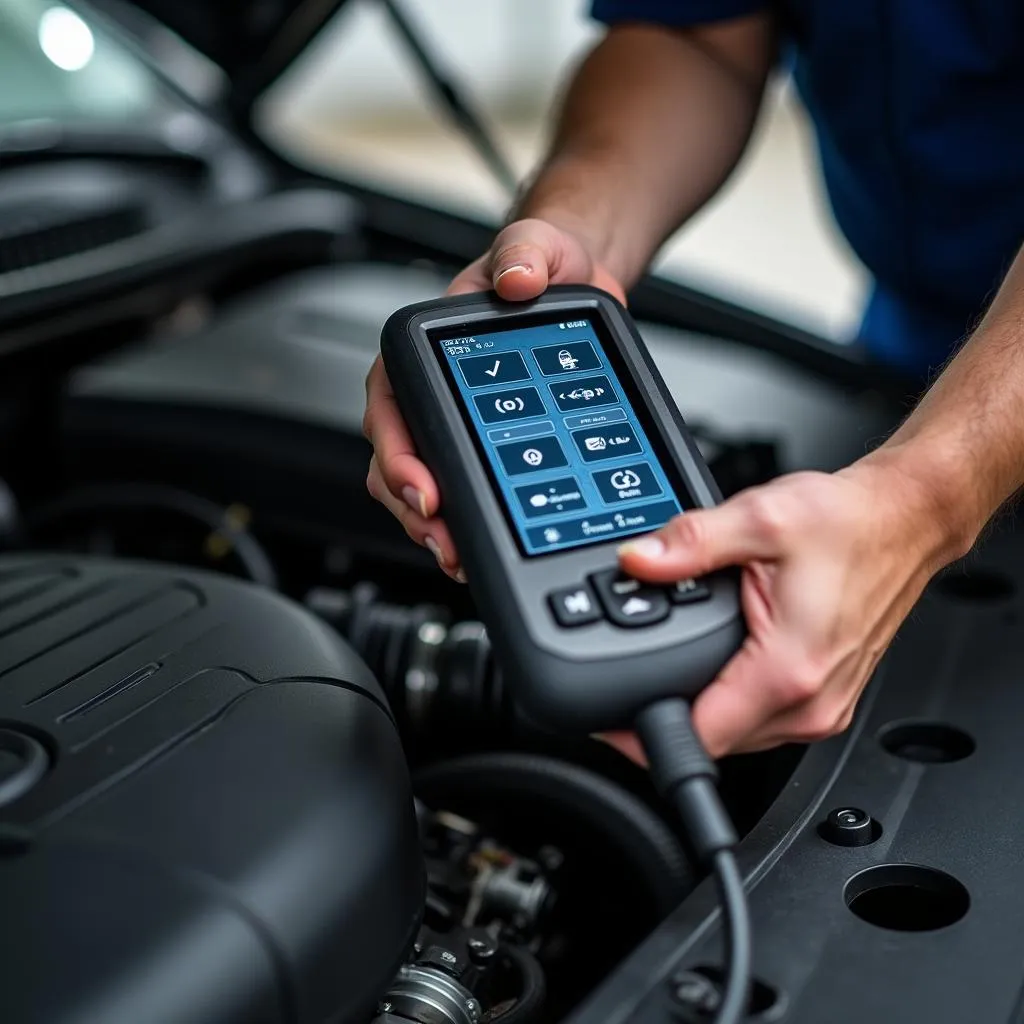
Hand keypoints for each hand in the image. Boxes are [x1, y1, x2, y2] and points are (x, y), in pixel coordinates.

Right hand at [364, 218, 623, 579]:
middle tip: (442, 541)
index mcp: (420, 351)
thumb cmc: (540, 268)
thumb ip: (526, 255)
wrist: (572, 285)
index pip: (391, 407)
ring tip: (458, 556)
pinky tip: (481, 545)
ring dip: (432, 528)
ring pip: (419, 489)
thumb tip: (520, 278)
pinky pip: (459, 494)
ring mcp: (451, 427)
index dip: (398, 454)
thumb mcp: (537, 250)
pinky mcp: (482, 449)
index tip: (423, 488)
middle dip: (413, 509)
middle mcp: (426, 394)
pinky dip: (463, 524)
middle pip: (396, 462)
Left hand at [608, 458, 951, 758]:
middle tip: (643, 662)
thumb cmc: (851, 523)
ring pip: (734, 735)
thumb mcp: (761, 518)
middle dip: (666, 710)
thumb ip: (691, 542)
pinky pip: (758, 720)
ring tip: (688, 653)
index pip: (696, 738)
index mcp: (788, 671)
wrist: (903, 522)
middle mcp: (809, 704)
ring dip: (701, 704)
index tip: (610, 715)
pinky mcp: (823, 701)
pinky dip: (732, 697)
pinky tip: (725, 659)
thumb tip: (638, 560)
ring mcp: (820, 708)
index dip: (640, 732)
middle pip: (710, 739)